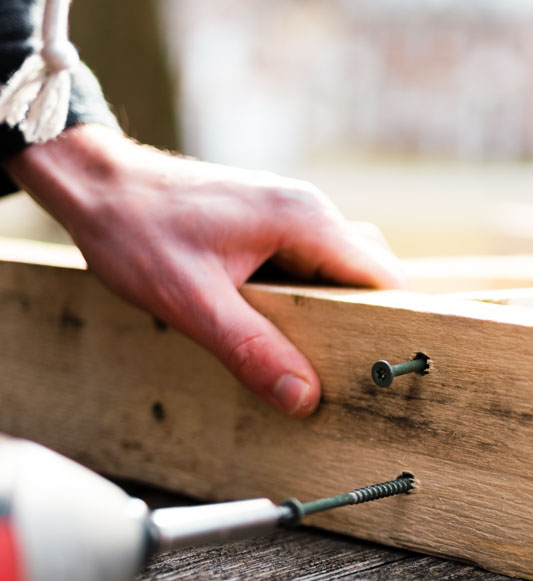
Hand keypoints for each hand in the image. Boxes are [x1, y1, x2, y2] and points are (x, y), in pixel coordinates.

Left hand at [5, 125, 403, 416]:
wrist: (94, 183)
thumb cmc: (137, 230)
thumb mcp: (194, 301)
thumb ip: (251, 350)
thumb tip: (303, 397)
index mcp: (305, 221)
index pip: (382, 278)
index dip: (390, 326)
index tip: (383, 371)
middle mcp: (307, 211)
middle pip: (366, 277)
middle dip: (362, 325)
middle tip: (344, 378)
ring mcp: (288, 215)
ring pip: (337, 274)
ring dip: (330, 315)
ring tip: (309, 361)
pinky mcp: (266, 225)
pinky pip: (307, 267)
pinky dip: (304, 302)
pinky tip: (276, 332)